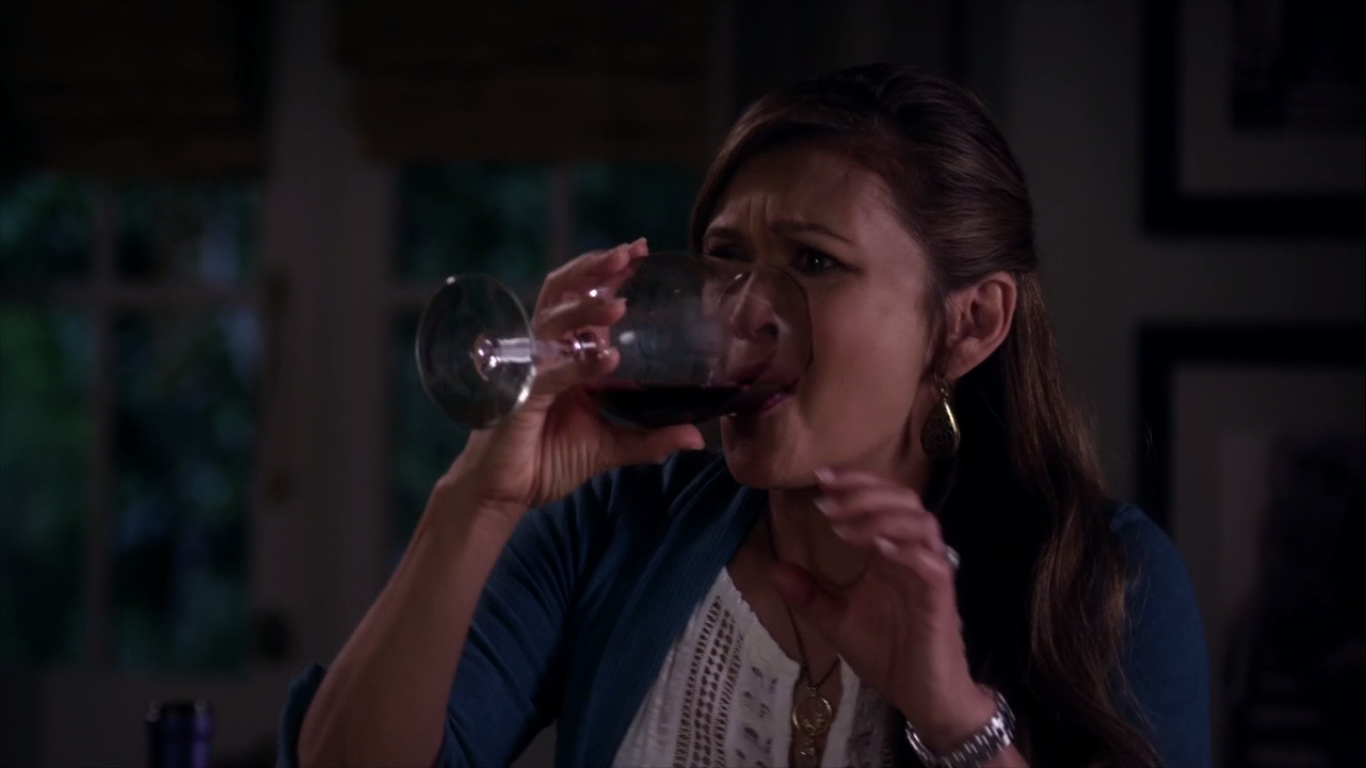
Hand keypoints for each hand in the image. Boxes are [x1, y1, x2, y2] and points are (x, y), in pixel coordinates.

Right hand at [440, 239, 704, 519]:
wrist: (505, 494)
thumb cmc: (546, 460)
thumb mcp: (609, 446)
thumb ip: (651, 438)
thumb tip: (697, 437)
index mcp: (566, 355)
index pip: (584, 300)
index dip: (607, 274)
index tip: (639, 252)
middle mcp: (545, 353)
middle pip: (562, 294)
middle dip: (594, 270)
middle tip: (629, 254)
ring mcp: (528, 371)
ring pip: (552, 324)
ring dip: (584, 309)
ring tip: (618, 303)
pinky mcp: (517, 397)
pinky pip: (548, 372)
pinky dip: (577, 363)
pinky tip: (605, 356)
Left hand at [768, 469, 996, 753]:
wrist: (922, 697)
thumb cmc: (887, 654)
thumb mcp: (836, 621)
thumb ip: (809, 594)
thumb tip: (773, 568)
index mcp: (891, 553)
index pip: (882, 500)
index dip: (855, 483)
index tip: (819, 479)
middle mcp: (914, 554)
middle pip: (904, 500)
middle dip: (864, 492)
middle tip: (826, 502)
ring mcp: (930, 573)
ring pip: (921, 523)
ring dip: (881, 517)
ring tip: (842, 528)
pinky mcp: (941, 598)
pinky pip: (932, 563)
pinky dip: (906, 549)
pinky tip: (878, 548)